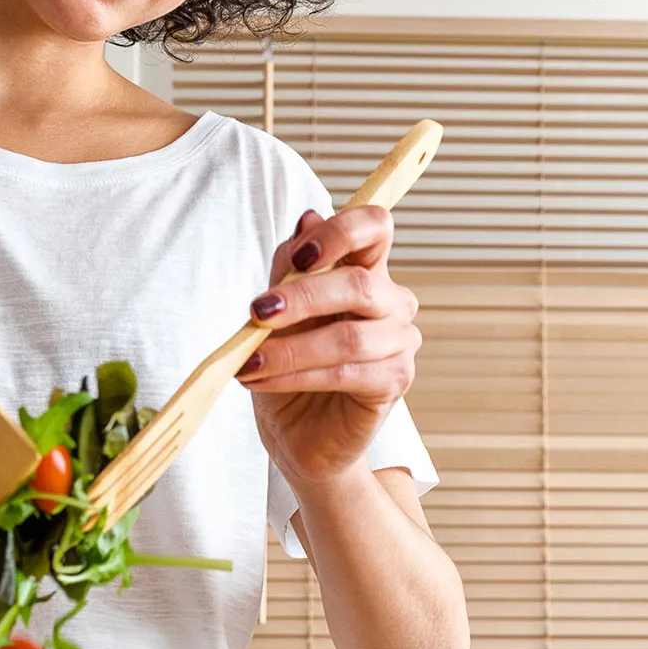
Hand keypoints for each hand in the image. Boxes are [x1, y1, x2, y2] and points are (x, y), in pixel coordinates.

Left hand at [239, 206, 421, 485]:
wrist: (296, 431)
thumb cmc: (289, 363)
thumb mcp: (277, 311)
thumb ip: (289, 268)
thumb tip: (307, 218)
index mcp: (366, 272)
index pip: (376, 227)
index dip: (341, 232)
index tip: (298, 258)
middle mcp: (392, 303)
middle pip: (359, 284)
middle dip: (301, 297)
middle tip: (255, 313)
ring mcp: (399, 344)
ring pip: (348, 337)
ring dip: (289, 349)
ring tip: (249, 361)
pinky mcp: (393, 383)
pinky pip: (344, 374)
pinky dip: (296, 376)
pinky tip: (262, 380)